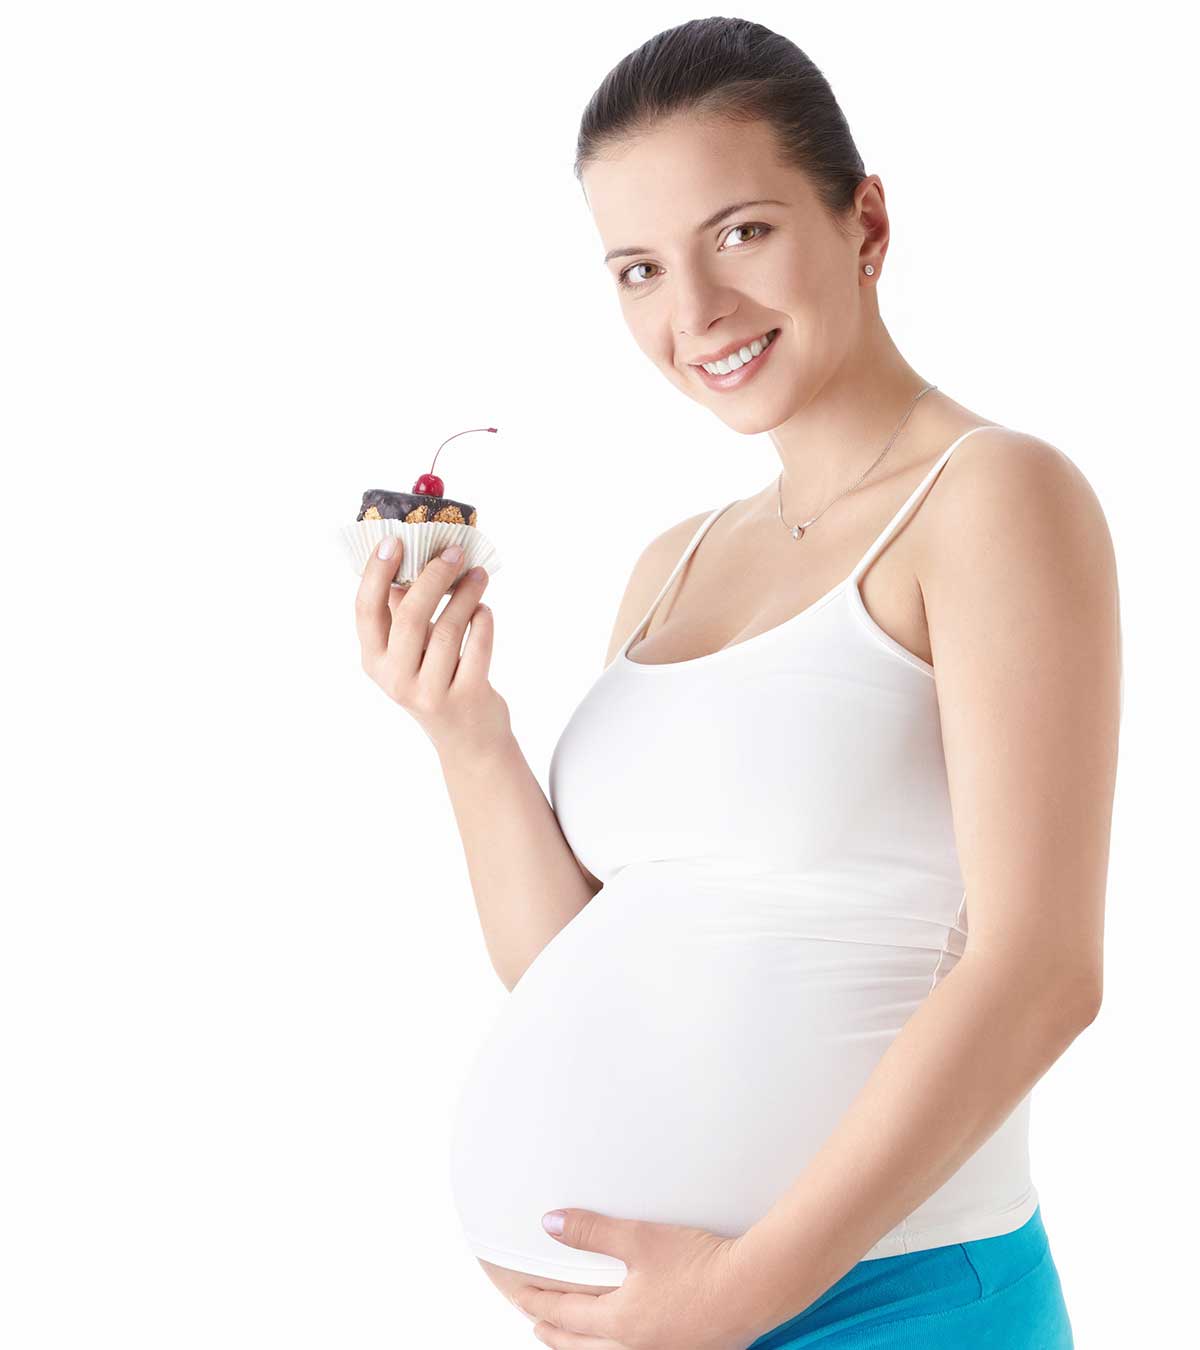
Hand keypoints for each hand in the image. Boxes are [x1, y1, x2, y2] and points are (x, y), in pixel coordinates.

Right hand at [354, 534, 510, 755]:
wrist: (468, 740)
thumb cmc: (436, 681)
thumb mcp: (410, 652)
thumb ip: (402, 611)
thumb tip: (408, 558)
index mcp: (374, 661)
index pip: (366, 610)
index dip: (376, 573)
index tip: (394, 540)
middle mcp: (396, 679)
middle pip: (410, 616)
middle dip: (434, 576)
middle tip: (454, 552)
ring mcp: (430, 692)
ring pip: (449, 630)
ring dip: (466, 595)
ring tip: (478, 575)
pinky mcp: (466, 697)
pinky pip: (478, 647)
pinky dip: (484, 622)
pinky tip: (484, 610)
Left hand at [510, 1208, 769, 1349]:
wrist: (755, 1287)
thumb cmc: (700, 1263)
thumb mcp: (640, 1238)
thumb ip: (592, 1231)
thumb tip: (551, 1224)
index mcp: (620, 1321)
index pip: (564, 1313)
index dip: (536, 1301)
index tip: (518, 1294)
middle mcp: (635, 1345)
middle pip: (579, 1344)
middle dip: (552, 1330)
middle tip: (534, 1320)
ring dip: (579, 1346)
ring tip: (569, 1338)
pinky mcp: (684, 1349)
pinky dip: (612, 1349)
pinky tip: (624, 1339)